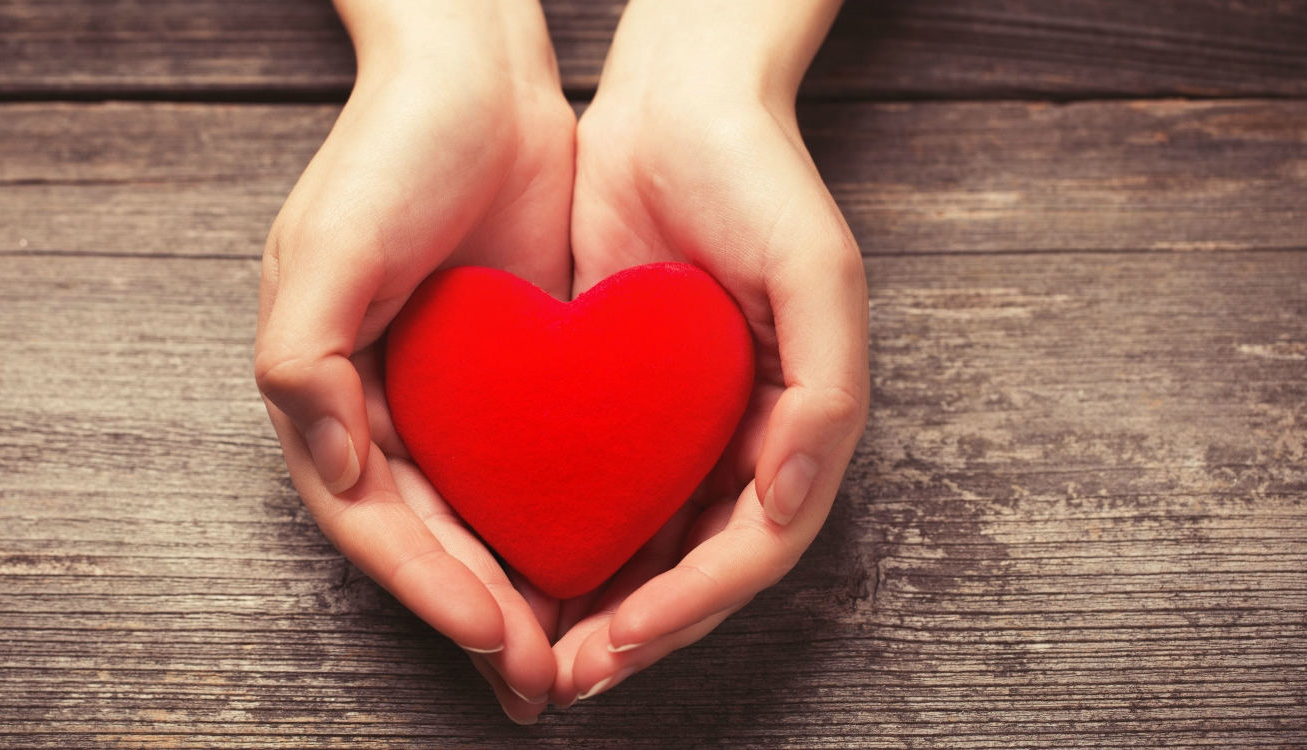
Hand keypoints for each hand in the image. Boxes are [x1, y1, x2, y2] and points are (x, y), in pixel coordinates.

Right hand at [252, 0, 573, 722]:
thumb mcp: (330, 248)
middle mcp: (379, 407)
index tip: (493, 636)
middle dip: (478, 615)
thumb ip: (303, 362)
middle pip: (426, 540)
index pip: (373, 520)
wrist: (478, 76)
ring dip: (517, 594)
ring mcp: (446, 399)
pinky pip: (527, 473)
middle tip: (538, 681)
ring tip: (570, 656)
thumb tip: (332, 469)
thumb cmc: (391, 151)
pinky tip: (596, 568)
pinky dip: (552, 528)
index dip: (428, 586)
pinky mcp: (508, 379)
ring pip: (478, 523)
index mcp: (323, 390)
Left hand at [546, 0, 868, 704]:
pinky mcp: (624, 401)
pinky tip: (517, 564)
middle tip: (566, 678)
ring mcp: (684, 426)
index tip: (619, 641)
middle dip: (636, 632)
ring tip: (537, 652)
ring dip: (597, 607)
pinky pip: (598, 489)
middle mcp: (744, 439)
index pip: (750, 550)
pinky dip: (568, 538)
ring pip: (643, 545)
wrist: (676, 104)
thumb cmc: (760, 179)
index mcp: (798, 425)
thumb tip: (785, 504)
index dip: (691, 606)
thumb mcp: (816, 273)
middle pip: (694, 569)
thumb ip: (824, 395)